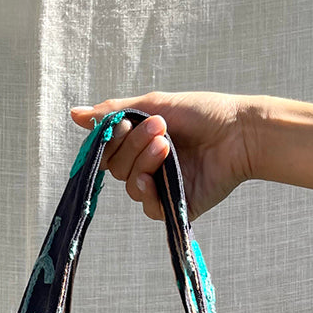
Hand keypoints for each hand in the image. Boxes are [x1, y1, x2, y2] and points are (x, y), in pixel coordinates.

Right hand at [69, 90, 254, 221]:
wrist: (238, 132)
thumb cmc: (202, 114)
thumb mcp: (153, 105)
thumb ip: (113, 112)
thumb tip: (75, 115)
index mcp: (141, 146)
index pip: (107, 152)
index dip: (111, 140)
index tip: (126, 122)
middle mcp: (148, 169)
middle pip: (116, 169)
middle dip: (133, 146)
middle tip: (160, 127)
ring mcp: (162, 189)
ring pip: (131, 186)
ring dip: (144, 162)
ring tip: (167, 144)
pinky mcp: (176, 207)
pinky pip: (149, 208)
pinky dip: (151, 190)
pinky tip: (163, 172)